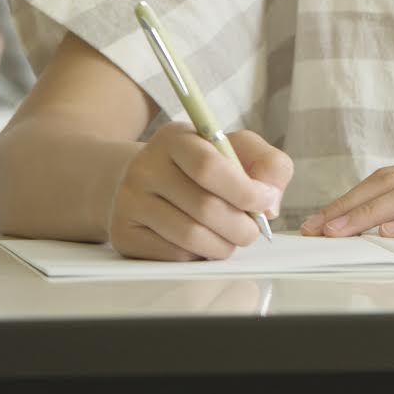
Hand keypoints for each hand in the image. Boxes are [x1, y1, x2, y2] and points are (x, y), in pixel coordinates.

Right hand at [107, 122, 292, 260]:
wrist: (148, 181)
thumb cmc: (205, 164)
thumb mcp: (238, 149)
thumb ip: (268, 165)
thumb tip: (270, 204)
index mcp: (175, 138)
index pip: (209, 166)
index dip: (244, 190)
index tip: (265, 201)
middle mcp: (145, 167)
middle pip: (204, 206)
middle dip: (240, 226)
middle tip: (253, 231)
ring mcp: (129, 202)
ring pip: (190, 235)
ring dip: (223, 245)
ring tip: (233, 240)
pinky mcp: (123, 234)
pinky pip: (173, 254)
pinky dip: (199, 255)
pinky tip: (205, 243)